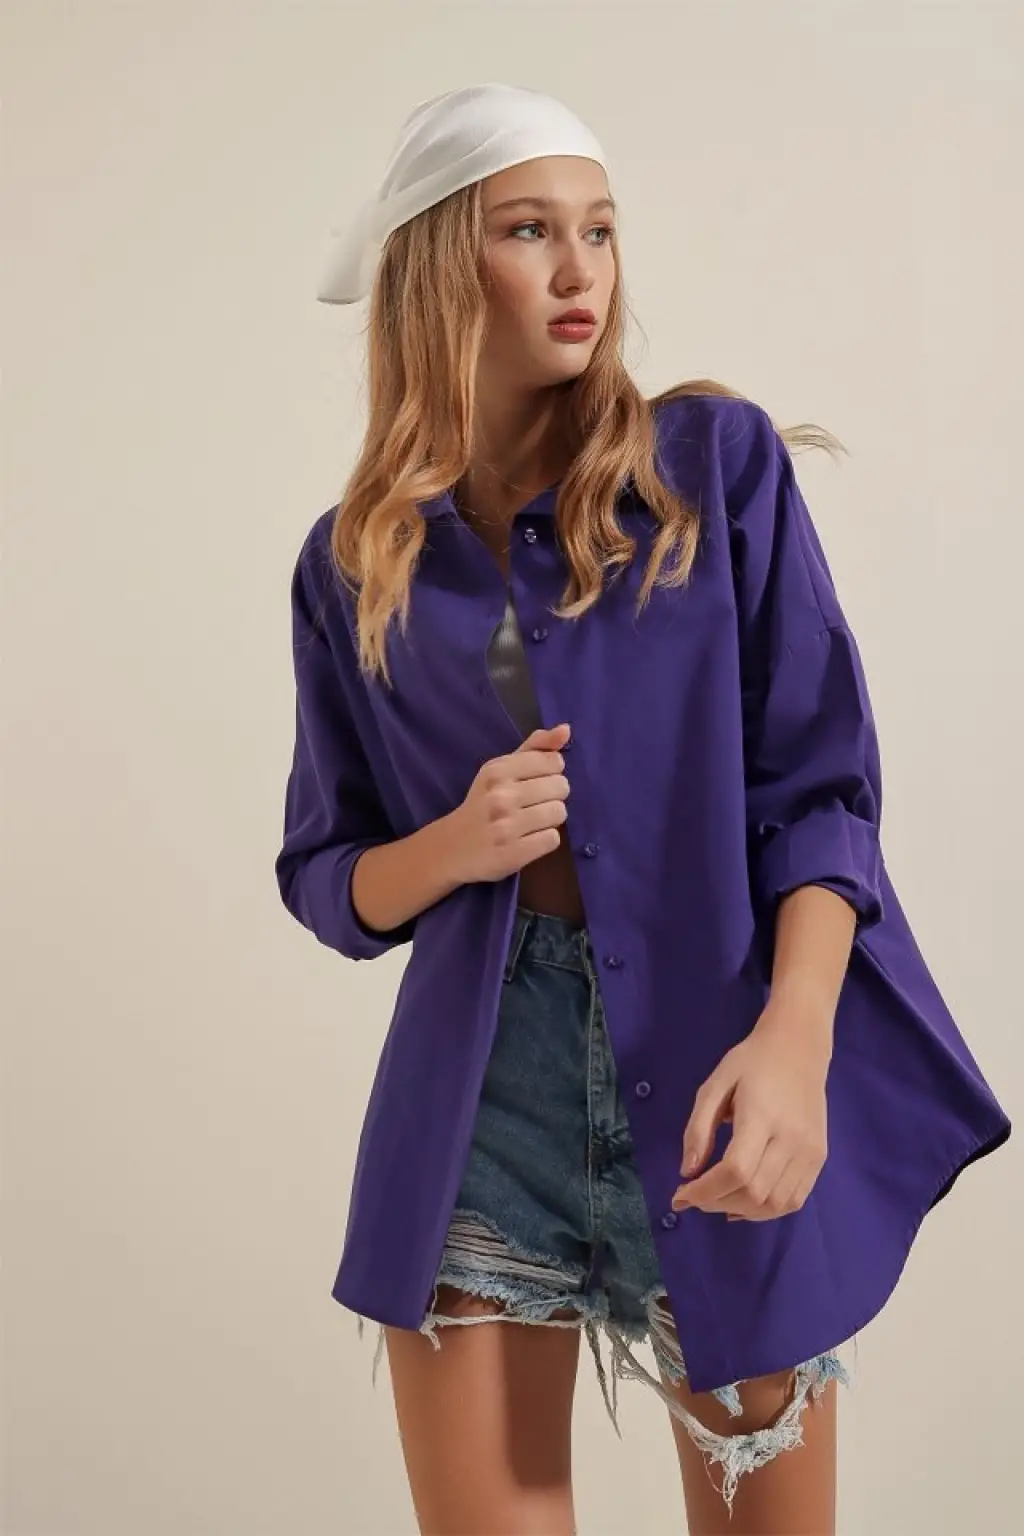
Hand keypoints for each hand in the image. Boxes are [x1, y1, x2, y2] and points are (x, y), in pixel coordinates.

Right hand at [445, 723, 571, 883]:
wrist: (451, 847)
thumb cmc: (482, 803)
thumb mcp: (500, 769)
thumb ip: (534, 747)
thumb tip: (566, 730)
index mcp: (498, 770)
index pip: (554, 761)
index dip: (551, 773)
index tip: (534, 782)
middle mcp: (502, 796)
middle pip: (561, 787)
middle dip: (552, 796)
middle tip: (531, 805)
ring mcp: (507, 826)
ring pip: (560, 813)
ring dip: (550, 819)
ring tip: (530, 823)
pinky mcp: (514, 853)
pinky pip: (553, 839)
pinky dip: (544, 840)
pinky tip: (527, 839)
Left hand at [671, 1001, 830, 1221]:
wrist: (799, 1048)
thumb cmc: (751, 1062)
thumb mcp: (714, 1085)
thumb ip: (698, 1128)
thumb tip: (687, 1171)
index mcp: (761, 1116)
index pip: (735, 1171)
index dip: (705, 1191)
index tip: (680, 1195)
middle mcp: (791, 1139)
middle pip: (754, 1192)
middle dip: (717, 1203)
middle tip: (694, 1198)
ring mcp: (810, 1151)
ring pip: (775, 1203)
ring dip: (741, 1211)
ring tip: (717, 1202)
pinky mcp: (820, 1158)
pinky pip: (795, 1199)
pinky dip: (767, 1211)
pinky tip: (744, 1205)